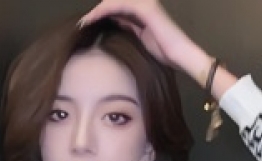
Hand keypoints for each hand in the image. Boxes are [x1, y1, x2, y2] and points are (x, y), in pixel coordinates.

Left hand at [78, 0, 206, 79]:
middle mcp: (143, 2)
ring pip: (113, 1)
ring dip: (96, 11)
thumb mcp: (140, 38)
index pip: (116, 6)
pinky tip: (93, 18)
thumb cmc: (164, 52)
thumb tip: (115, 23)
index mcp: (141, 9)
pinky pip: (119, 5)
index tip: (86, 24)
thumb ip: (129, 28)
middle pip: (113, 2)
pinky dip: (104, 11)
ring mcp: (144, 3)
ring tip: (84, 21)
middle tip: (81, 23)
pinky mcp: (145, 8)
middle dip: (96, 12)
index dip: (100, 13)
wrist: (180, 54)